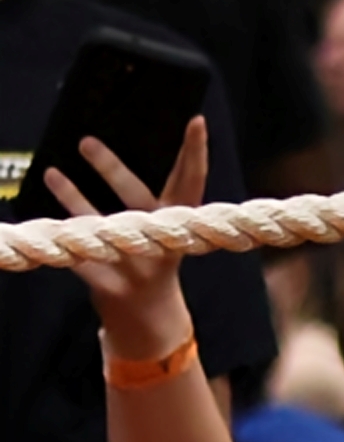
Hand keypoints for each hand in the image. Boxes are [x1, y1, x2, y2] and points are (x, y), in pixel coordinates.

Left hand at [48, 118, 207, 358]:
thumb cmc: (153, 263)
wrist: (151, 321)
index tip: (196, 120)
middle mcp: (164, 242)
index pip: (192, 182)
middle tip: (86, 141)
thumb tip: (121, 153)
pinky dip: (64, 235)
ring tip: (51, 172)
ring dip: (74, 198)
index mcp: (182, 225)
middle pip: (138, 198)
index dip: (196, 152)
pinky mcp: (111, 284)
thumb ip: (151, 200)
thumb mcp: (165, 232)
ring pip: (102, 226)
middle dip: (112, 170)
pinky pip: (82, 254)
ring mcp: (138, 265)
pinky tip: (48, 221)